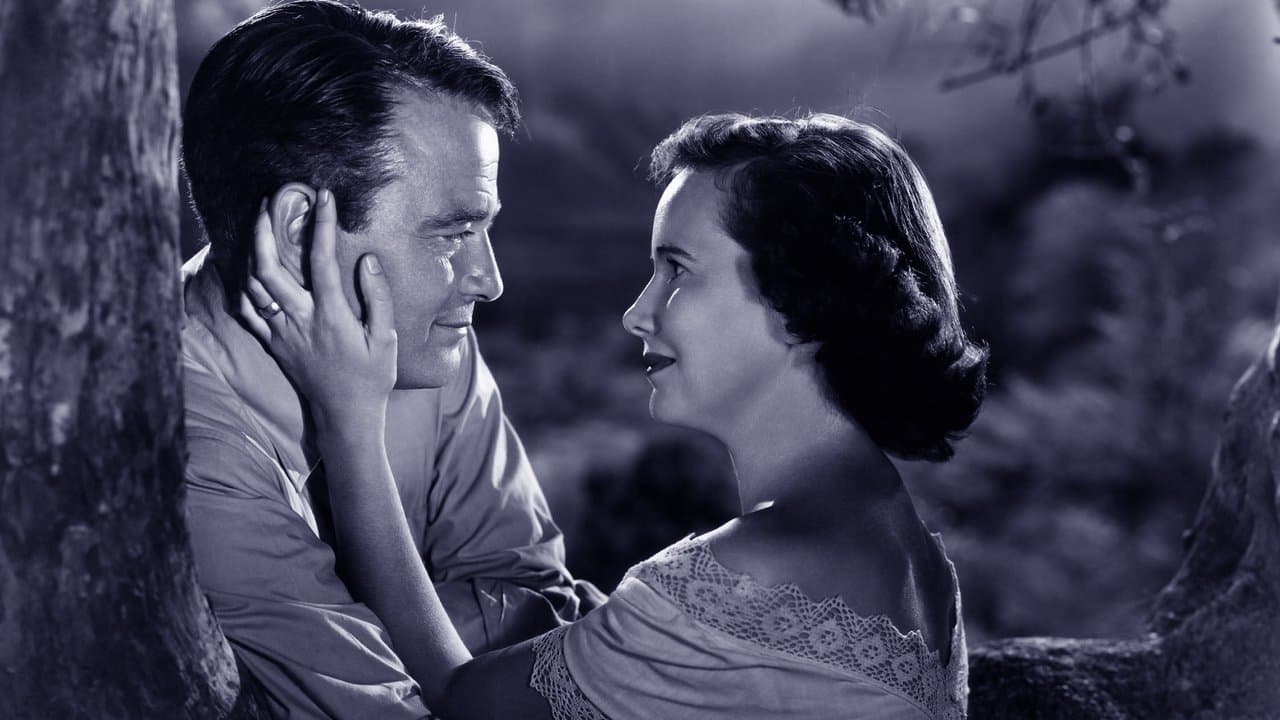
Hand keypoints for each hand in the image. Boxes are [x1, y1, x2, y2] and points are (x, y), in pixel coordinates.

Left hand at [237, 189, 396, 433]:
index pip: (320, 260)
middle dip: (266, 230)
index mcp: (330, 316)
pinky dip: (243, 287)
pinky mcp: (272, 344)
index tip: (324, 197)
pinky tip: (248, 271)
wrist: (345, 417)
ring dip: (252, 252)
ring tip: (258, 226)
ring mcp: (281, 333)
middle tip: (271, 203)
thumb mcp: (385, 339)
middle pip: (269, 268)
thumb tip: (367, 261)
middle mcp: (300, 321)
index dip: (322, 224)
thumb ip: (378, 297)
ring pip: (253, 286)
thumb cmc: (371, 378)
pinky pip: (247, 312)